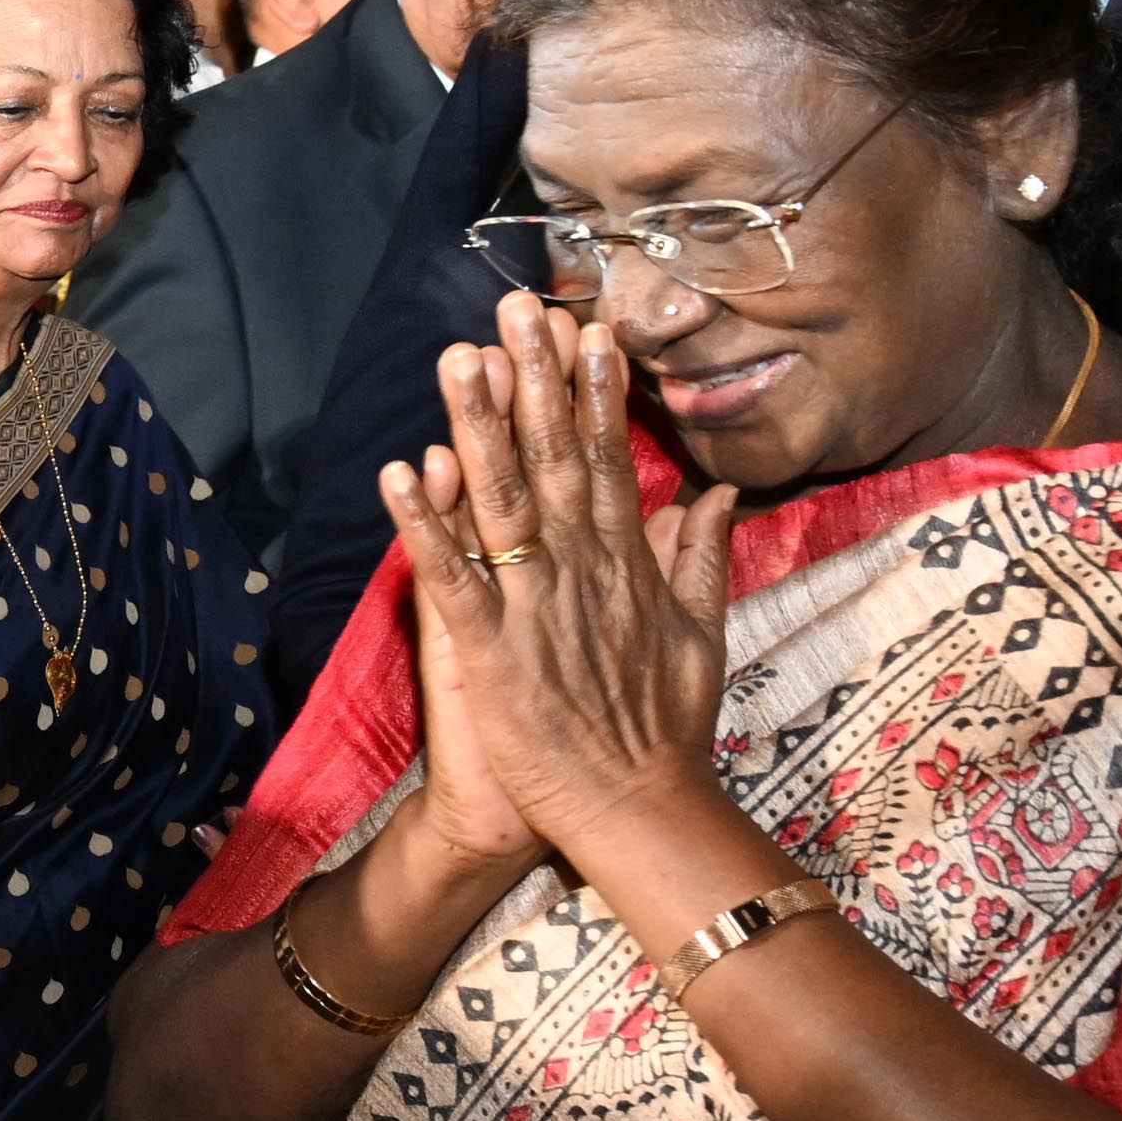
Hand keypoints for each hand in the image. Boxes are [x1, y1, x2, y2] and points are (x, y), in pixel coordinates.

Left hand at [377, 297, 738, 861]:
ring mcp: (536, 606)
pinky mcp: (493, 650)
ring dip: (477, 425)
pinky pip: (451, 576)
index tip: (585, 328)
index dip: (592, 391)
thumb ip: (705, 556)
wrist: (640, 813)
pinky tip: (401, 471)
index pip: (606, 460)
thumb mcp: (701, 635)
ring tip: (457, 358)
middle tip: (514, 307)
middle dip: (532, 379)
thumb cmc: (665, 733)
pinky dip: (426, 524)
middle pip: (551, 458)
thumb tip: (719, 488)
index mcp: (627, 564)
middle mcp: (582, 570)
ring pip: (501, 499)